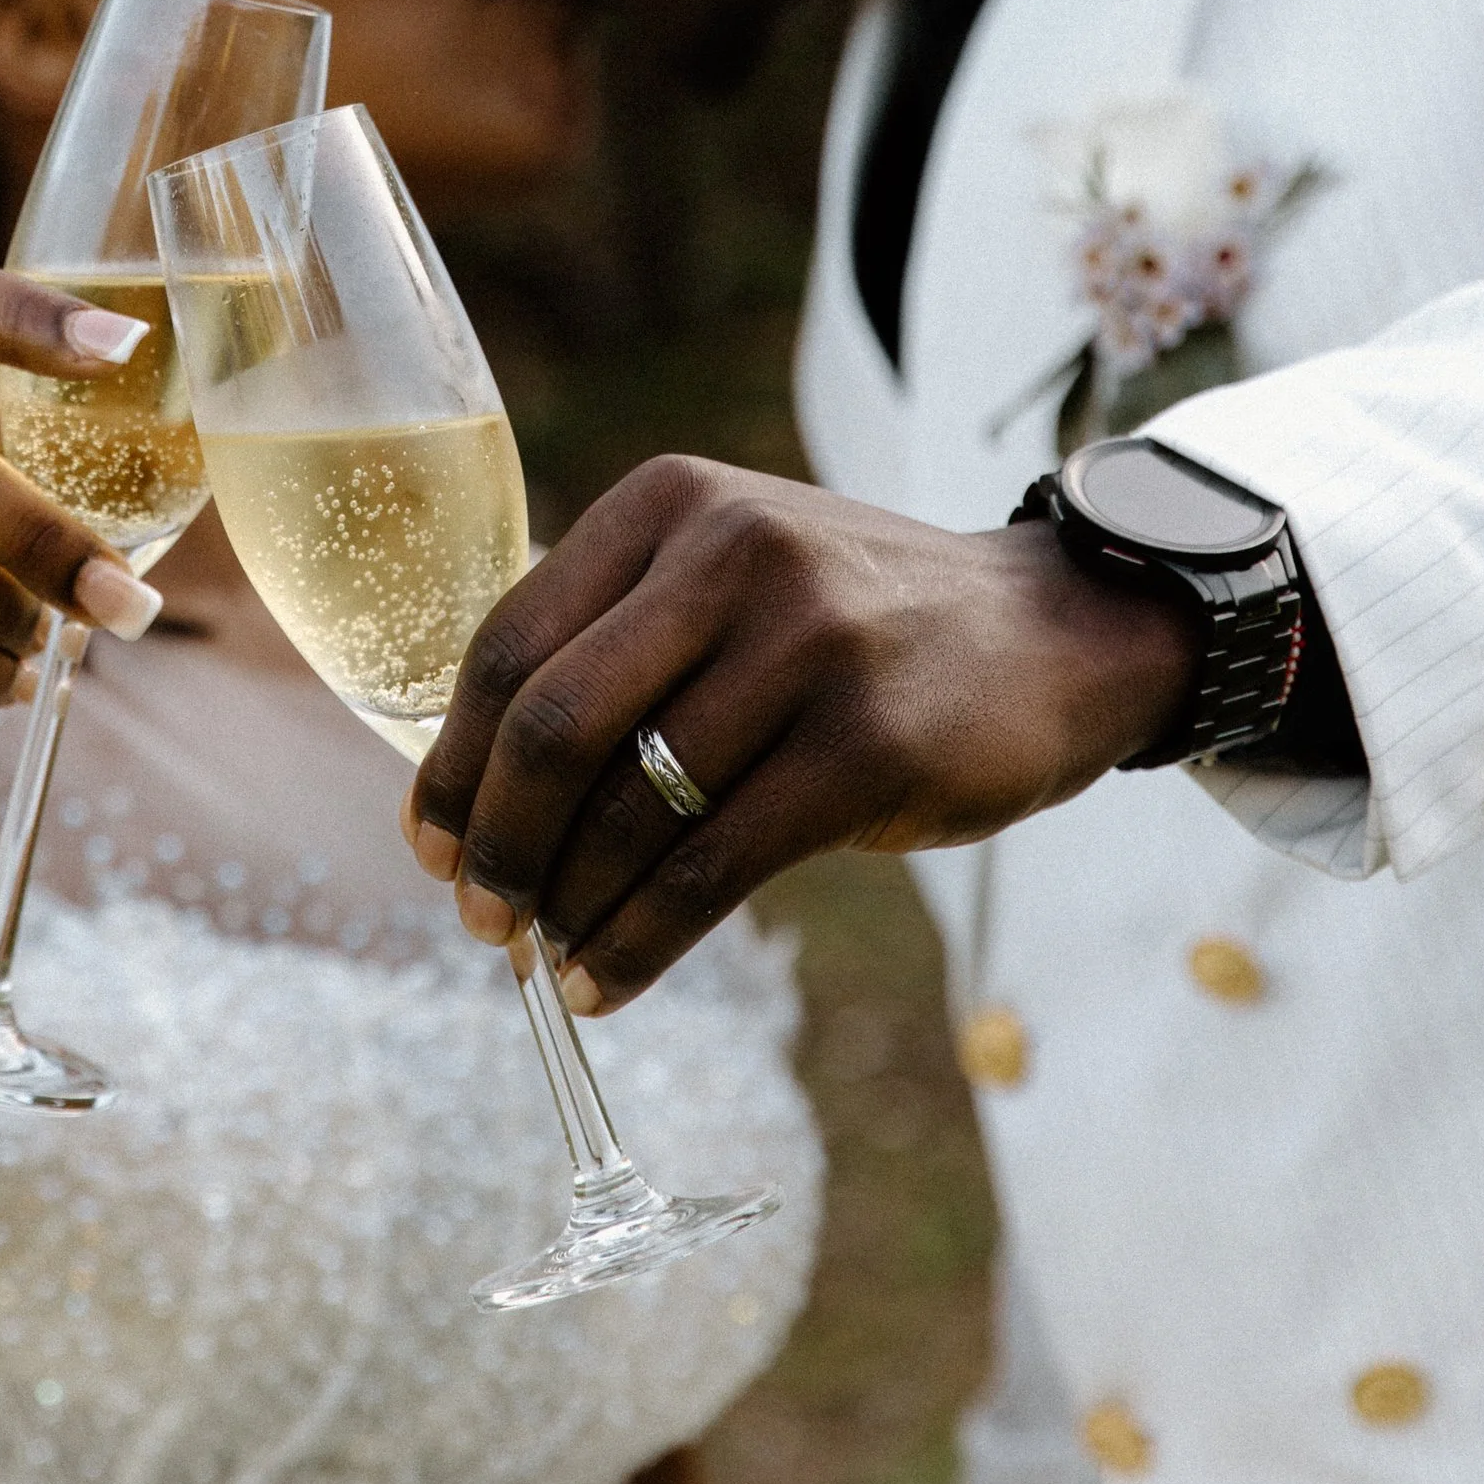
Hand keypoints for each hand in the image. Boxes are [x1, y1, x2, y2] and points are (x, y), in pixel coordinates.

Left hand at [404, 456, 1197, 1013]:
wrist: (1052, 631)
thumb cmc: (855, 626)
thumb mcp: (731, 574)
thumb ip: (614, 643)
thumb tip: (469, 799)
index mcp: (670, 504)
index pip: (511, 639)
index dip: (454, 760)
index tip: (431, 844)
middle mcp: (731, 553)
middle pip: (553, 721)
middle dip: (498, 840)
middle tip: (482, 917)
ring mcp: (806, 643)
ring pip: (631, 808)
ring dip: (570, 907)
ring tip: (550, 959)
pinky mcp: (866, 744)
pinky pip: (711, 867)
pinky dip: (640, 941)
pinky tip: (607, 980)